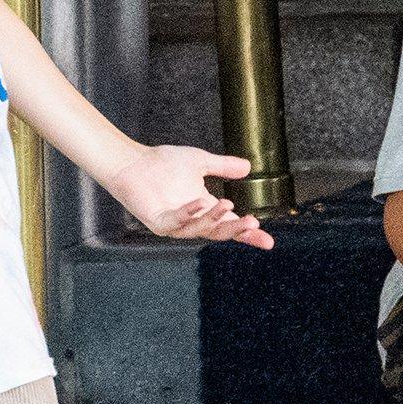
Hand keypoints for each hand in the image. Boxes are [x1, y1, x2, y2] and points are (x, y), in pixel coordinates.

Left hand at [102, 141, 273, 248]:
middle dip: (237, 230)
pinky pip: (177, 222)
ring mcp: (174, 224)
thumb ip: (224, 167)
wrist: (134, 161)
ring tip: (229, 205)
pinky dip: (189, 213)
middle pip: (219, 233)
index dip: (248, 235)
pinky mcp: (158, 221)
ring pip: (200, 230)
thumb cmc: (163, 163)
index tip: (268, 242)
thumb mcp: (202, 162)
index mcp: (204, 209)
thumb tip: (249, 168)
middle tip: (253, 224)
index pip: (230, 226)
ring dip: (215, 219)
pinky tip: (200, 202)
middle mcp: (191, 221)